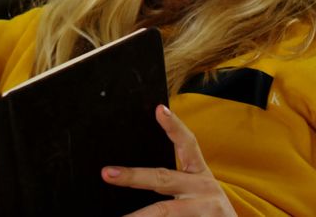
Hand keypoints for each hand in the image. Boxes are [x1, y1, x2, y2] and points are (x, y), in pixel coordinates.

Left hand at [102, 105, 236, 215]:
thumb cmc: (207, 211)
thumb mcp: (196, 191)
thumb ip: (171, 182)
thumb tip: (131, 176)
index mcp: (199, 174)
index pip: (187, 143)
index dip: (174, 126)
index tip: (159, 109)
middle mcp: (203, 187)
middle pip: (163, 178)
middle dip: (134, 175)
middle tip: (108, 173)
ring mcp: (206, 207)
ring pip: (165, 210)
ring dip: (139, 215)